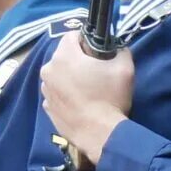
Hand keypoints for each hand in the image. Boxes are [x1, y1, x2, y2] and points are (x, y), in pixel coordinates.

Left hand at [43, 35, 134, 160]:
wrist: (100, 134)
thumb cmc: (111, 98)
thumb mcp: (125, 68)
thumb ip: (120, 50)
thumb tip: (117, 48)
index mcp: (64, 56)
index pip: (71, 35)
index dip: (86, 40)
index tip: (97, 52)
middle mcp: (48, 69)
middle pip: (63, 56)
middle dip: (77, 60)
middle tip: (95, 74)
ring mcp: (45, 90)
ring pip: (58, 75)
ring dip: (70, 77)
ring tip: (87, 91)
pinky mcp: (47, 107)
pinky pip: (56, 93)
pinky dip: (65, 94)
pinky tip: (80, 104)